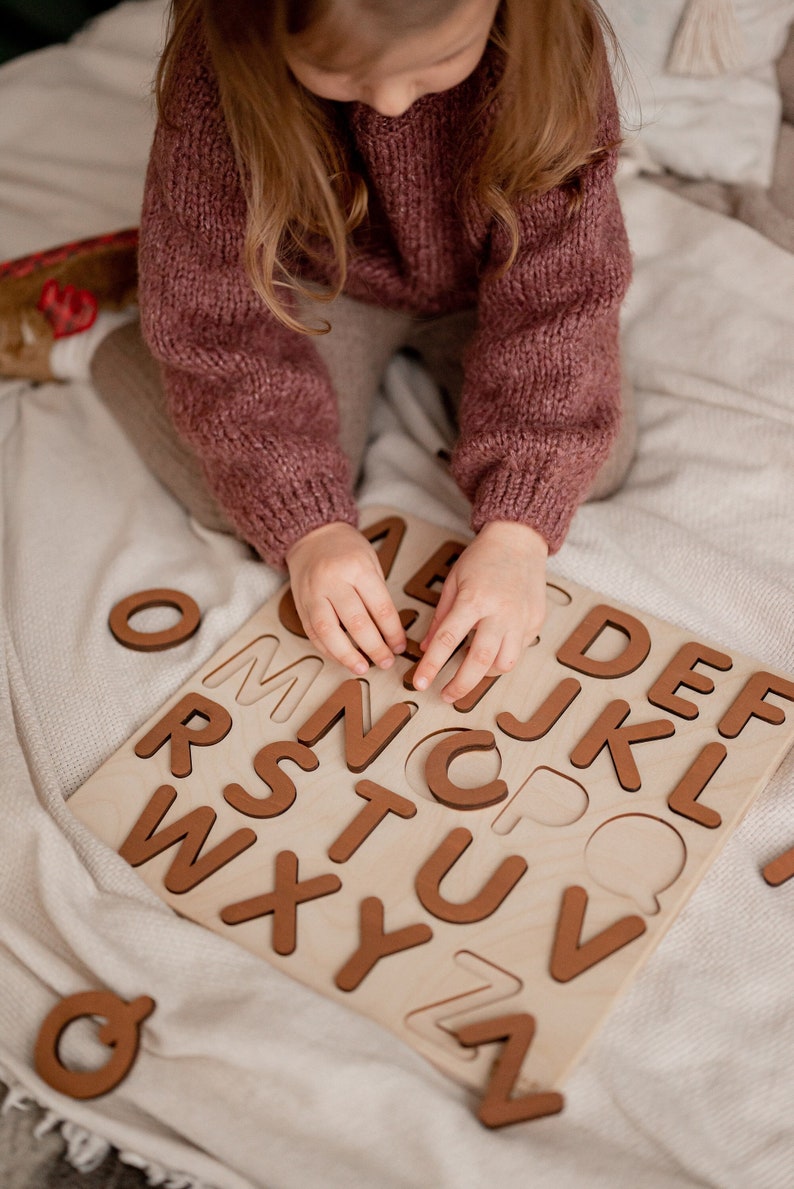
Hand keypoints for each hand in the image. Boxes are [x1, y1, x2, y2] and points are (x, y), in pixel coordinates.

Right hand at [286, 522, 407, 675]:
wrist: (312, 535)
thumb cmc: (347, 549)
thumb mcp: (371, 562)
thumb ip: (377, 595)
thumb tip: (390, 633)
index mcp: (357, 568)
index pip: (379, 607)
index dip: (392, 632)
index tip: (400, 646)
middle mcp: (333, 580)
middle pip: (356, 622)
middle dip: (374, 648)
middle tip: (386, 662)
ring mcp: (313, 593)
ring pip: (328, 631)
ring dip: (346, 655)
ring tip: (362, 668)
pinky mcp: (300, 603)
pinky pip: (312, 632)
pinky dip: (327, 649)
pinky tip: (341, 658)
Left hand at [411, 520, 548, 702]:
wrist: (520, 540)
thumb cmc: (482, 559)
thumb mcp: (453, 582)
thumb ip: (440, 617)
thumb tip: (425, 648)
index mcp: (473, 599)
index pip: (447, 640)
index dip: (432, 666)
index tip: (420, 683)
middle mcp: (500, 612)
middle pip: (480, 661)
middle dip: (461, 685)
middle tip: (446, 696)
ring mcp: (522, 618)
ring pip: (505, 663)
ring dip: (485, 674)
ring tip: (471, 672)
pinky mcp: (536, 622)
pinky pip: (519, 651)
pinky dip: (503, 657)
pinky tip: (492, 651)